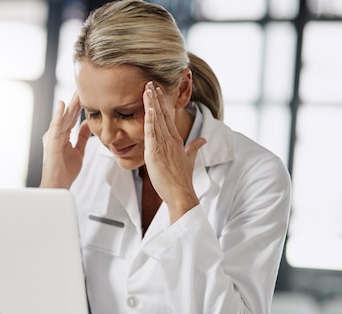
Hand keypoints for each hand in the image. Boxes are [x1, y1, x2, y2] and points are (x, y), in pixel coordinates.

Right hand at [40, 92, 91, 188]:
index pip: (73, 117)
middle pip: (68, 114)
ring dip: (70, 104)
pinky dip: (59, 115)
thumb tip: (87, 124)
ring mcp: (53, 137)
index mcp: (63, 135)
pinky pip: (56, 126)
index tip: (87, 93)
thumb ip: (82, 137)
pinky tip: (62, 104)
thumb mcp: (79, 151)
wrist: (58, 185)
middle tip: (83, 85)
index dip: (80, 105)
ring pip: (63, 117)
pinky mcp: (52, 142)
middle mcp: (56, 134)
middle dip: (76, 100)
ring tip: (77, 91)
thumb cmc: (65, 171)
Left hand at [143, 81, 205, 222]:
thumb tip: (203, 140)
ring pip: (157, 120)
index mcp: (177, 140)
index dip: (162, 103)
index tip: (157, 91)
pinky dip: (150, 120)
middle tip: (150, 82)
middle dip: (156, 98)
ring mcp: (164, 145)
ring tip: (147, 89)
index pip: (168, 117)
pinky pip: (152, 132)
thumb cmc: (182, 179)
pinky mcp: (156, 152)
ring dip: (152, 103)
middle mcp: (171, 139)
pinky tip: (148, 108)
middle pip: (163, 114)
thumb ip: (195, 147)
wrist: (181, 192)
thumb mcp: (190, 159)